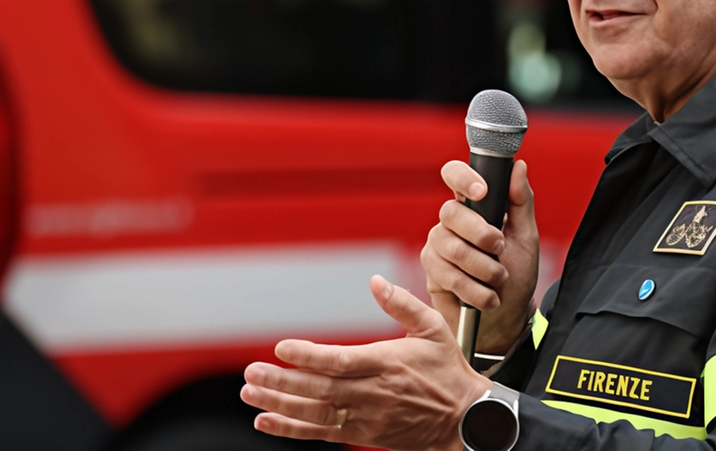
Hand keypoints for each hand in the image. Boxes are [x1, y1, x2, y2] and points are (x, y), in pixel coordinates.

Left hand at [241, 275, 491, 450]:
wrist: (465, 418)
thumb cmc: (448, 370)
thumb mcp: (434, 328)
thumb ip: (402, 304)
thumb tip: (375, 282)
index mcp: (388, 362)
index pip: (340, 361)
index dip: (308, 356)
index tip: (282, 347)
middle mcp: (374, 392)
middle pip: (320, 389)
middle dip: (282, 382)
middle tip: (251, 372)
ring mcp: (367, 417)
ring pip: (315, 413)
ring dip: (279, 405)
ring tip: (251, 393)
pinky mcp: (364, 434)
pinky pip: (322, 433)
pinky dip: (291, 430)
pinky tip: (266, 422)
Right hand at [421, 159, 538, 353]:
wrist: (507, 317)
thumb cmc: (517, 275)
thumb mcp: (526, 237)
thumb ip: (521, 201)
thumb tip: (518, 167)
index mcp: (473, 206)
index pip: (454, 175)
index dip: (462, 178)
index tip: (481, 192)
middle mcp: (450, 222)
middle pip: (451, 213)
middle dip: (482, 235)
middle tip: (500, 249)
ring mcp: (437, 245)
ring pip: (453, 248)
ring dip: (485, 269)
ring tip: (499, 279)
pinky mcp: (431, 271)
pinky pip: (449, 275)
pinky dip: (476, 290)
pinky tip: (488, 296)